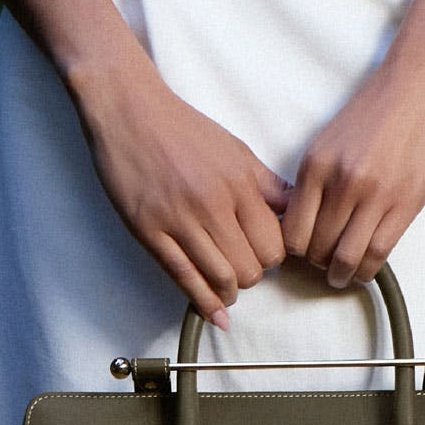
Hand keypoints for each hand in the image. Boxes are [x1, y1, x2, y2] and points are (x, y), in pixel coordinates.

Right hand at [74, 56, 287, 324]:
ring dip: (229, 291)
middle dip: (251, 276)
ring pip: (220, 278)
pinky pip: (182, 277)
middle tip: (243, 268)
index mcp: (240, 183)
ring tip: (228, 289)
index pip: (274, 245)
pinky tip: (214, 314)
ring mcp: (179, 219)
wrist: (129, 110)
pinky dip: (203, 303)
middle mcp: (213, 204)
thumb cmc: (182, 127)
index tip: (264, 255)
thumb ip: (267, 185)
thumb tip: (294, 213)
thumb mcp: (236, 149)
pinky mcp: (149, 230)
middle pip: (251, 269)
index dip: (273, 257)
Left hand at [283, 43, 424, 285]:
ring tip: (342, 275)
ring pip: (345, 256)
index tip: (302, 253)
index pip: (292, 229)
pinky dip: (367, 268)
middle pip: (315, 247)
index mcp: (315, 163)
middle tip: (323, 266)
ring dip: (341, 273)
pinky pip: (378, 252)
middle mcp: (339, 181)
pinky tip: (365, 268)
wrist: (422, 80)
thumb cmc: (380, 106)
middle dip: (317, 263)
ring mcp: (373, 194)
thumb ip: (319, 176)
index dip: (294, 250)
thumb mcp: (332, 139)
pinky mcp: (405, 202)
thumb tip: (306, 217)